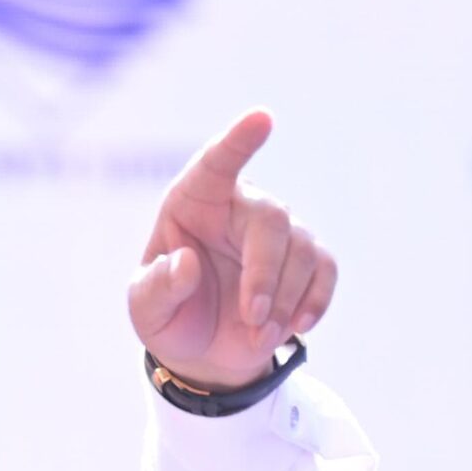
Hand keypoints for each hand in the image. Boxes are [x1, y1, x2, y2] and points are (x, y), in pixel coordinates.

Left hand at [129, 110, 337, 391]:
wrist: (203, 352)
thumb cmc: (169, 315)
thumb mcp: (146, 309)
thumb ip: (158, 288)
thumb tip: (185, 263)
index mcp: (194, 201)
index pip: (216, 163)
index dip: (238, 141)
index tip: (262, 118)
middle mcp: (239, 207)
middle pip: (273, 218)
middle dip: (266, 273)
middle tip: (252, 317)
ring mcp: (277, 233)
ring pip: (302, 249)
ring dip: (285, 299)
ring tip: (258, 336)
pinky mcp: (305, 262)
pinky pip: (325, 269)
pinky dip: (315, 300)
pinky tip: (296, 326)